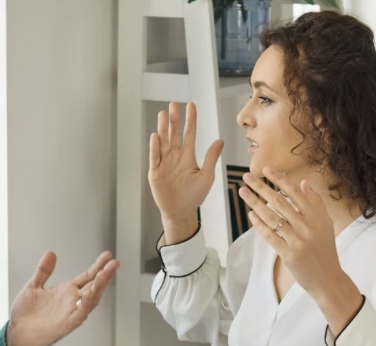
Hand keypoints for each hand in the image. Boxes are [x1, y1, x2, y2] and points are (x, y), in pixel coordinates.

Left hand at [6, 250, 119, 345]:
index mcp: (66, 291)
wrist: (15, 333)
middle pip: (94, 286)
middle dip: (105, 275)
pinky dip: (86, 304)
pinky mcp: (66, 325)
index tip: (107, 255)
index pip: (87, 277)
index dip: (98, 266)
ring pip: (91, 300)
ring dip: (99, 287)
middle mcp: (71, 301)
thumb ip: (43, 270)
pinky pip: (79, 314)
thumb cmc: (25, 314)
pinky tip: (90, 294)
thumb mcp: (33, 286)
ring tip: (105, 275)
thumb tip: (51, 253)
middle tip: (114, 263)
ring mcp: (70, 313)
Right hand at [148, 101, 224, 243]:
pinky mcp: (155, 172)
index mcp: (188, 156)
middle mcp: (175, 156)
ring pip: (163, 142)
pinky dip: (155, 147)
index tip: (191, 105)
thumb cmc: (195, 195)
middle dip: (174, 120)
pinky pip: (155, 157)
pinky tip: (156, 136)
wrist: (181, 212)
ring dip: (163, 129)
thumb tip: (220, 140)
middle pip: (174, 134)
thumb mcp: (206, 176)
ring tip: (163, 114)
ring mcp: (164, 163)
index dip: (190, 120)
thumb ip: (211, 158)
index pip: (189, 133)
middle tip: (173, 104)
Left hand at [239, 168, 362, 332]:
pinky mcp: (289, 254)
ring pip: (273, 217)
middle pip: (280, 202)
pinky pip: (271, 236)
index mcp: (316, 215)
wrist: (328, 278)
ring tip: (243, 192)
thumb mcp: (326, 223)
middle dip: (261, 187)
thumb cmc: (324, 250)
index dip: (279, 180)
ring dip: (255, 203)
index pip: (295, 192)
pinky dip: (260, 225)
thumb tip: (303, 182)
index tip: (265, 169)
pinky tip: (251, 215)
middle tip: (246, 177)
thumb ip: (315, 202)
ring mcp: (298, 240)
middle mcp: (307, 225)